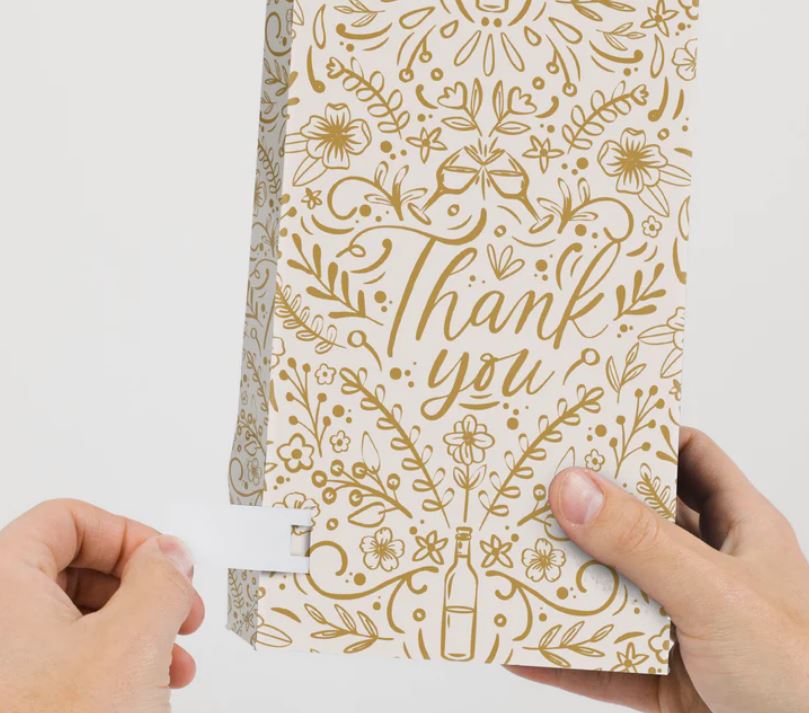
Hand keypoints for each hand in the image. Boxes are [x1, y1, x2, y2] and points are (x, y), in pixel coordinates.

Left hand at [0, 499, 204, 712]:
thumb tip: (169, 552)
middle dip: (141, 585)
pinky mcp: (22, 698)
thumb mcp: (133, 643)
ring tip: (177, 656)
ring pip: (80, 615)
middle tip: (180, 604)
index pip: (65, 519)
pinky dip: (120, 661)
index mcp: (1, 589)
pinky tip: (156, 686)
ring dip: (140, 626)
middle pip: (75, 566)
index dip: (125, 532)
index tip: (166, 560)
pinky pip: (71, 658)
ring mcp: (6, 666)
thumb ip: (161, 578)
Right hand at [508, 428, 808, 712]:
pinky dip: (564, 657)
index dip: (643, 434)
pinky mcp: (667, 680)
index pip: (690, 458)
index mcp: (739, 530)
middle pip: (636, 522)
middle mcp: (709, 570)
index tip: (584, 426)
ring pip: (613, 591)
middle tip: (528, 488)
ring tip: (512, 559)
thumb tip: (572, 489)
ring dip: (566, 582)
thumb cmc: (800, 672)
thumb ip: (643, 544)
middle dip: (585, 508)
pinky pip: (604, 661)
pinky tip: (524, 647)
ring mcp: (686, 625)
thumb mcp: (716, 594)